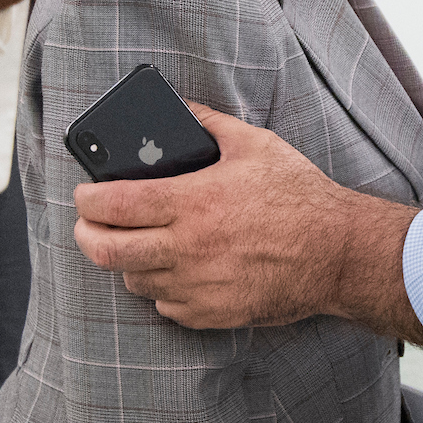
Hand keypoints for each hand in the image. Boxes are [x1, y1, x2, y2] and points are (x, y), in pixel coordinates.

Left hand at [73, 103, 422, 337]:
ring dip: (128, 262)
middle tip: (88, 225)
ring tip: (138, 245)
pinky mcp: (213, 313)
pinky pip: (166, 307)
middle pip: (109, 250)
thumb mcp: (256, 145)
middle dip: (86, 236)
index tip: (83, 195)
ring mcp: (199, 286)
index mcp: (195, 202)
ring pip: (135, 280)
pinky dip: (162, 290)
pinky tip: (175, 271)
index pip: (116, 204)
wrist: (338, 253)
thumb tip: (178, 109)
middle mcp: (190, 248)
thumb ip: (209, 123)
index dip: (87, 200)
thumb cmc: (300, 197)